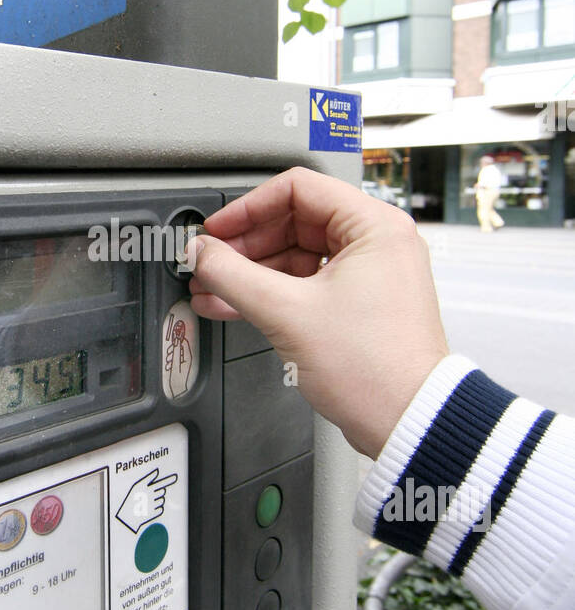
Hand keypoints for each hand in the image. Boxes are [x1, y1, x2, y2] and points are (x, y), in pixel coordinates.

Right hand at [187, 168, 448, 458]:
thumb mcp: (288, 313)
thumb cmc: (376, 369)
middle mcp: (377, 243)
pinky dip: (270, 293)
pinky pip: (305, 284)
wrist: (408, 421)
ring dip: (251, 273)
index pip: (299, 189)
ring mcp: (369, 275)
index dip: (248, 207)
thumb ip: (233, 276)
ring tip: (212, 288)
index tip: (218, 229)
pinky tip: (234, 305)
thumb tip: (202, 254)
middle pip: (294, 222)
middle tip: (209, 262)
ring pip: (296, 256)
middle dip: (244, 246)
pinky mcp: (359, 305)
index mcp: (375, 226)